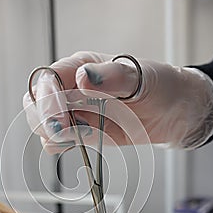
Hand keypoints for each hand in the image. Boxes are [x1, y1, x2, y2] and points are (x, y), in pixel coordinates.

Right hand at [23, 51, 212, 152]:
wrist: (175, 112)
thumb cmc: (160, 86)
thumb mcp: (141, 77)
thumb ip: (112, 77)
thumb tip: (83, 78)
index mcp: (81, 66)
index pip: (47, 80)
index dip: (47, 100)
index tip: (61, 120)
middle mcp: (72, 88)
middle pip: (36, 103)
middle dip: (45, 120)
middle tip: (67, 132)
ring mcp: (75, 111)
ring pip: (43, 125)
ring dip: (56, 136)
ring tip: (88, 134)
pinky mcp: (82, 132)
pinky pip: (58, 141)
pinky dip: (62, 146)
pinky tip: (85, 142)